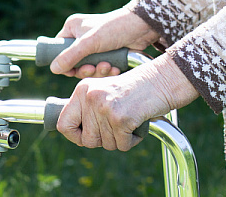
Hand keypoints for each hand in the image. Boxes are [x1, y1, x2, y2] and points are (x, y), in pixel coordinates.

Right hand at [51, 8, 158, 76]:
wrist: (142, 28)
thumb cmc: (115, 28)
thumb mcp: (90, 42)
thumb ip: (71, 56)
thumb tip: (53, 69)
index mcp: (73, 28)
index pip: (59, 50)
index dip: (65, 63)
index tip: (73, 71)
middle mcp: (82, 38)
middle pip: (75, 63)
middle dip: (86, 69)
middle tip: (92, 69)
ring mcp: (96, 47)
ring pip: (89, 68)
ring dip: (98, 71)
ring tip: (108, 66)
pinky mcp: (108, 55)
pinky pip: (101, 69)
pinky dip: (107, 71)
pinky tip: (115, 68)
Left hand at [55, 56, 196, 150]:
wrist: (163, 79)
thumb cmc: (136, 89)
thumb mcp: (105, 92)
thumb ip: (88, 109)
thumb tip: (76, 137)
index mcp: (82, 89)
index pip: (63, 124)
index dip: (75, 137)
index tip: (86, 137)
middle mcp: (90, 97)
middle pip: (87, 140)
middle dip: (104, 139)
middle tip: (118, 125)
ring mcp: (104, 107)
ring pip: (105, 144)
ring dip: (120, 139)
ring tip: (130, 119)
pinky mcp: (120, 118)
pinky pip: (121, 146)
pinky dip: (132, 140)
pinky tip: (138, 124)